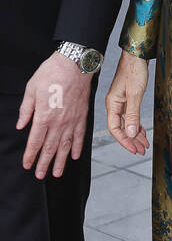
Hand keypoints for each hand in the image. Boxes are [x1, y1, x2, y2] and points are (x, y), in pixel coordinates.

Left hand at [16, 51, 92, 178]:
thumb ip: (25, 110)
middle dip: (44, 163)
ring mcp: (72, 121)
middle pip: (49, 148)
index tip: (27, 165)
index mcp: (43, 116)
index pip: (35, 142)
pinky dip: (78, 148)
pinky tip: (75, 156)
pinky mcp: (82, 117)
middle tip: (40, 176)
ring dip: (61, 161)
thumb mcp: (31, 89)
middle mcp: (58, 123)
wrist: (74, 65)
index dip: (30, 155)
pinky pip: (80, 136)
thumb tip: (20, 126)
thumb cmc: (51, 74)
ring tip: (57, 173)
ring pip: (65, 146)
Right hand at [106, 49, 149, 153]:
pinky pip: (131, 117)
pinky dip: (137, 125)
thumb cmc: (134, 70)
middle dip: (132, 140)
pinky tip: (143, 132)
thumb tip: (132, 133)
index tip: (134, 149)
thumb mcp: (135, 94)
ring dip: (136, 135)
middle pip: (122, 128)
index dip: (124, 140)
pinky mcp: (128, 99)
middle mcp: (115, 105)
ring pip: (127, 123)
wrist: (136, 55)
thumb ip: (133, 115)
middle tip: (142, 150)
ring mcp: (121, 102)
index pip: (115, 128)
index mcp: (112, 104)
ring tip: (144, 145)